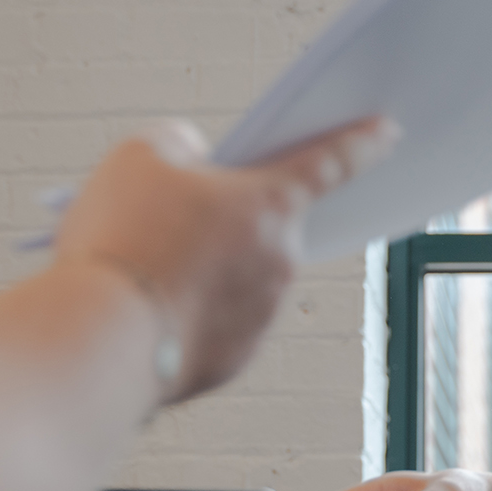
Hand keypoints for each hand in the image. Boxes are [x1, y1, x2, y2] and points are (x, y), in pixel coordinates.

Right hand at [52, 116, 398, 403]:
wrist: (104, 335)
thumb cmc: (123, 237)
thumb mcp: (140, 155)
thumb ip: (180, 144)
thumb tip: (194, 161)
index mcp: (271, 202)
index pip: (331, 161)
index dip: (360, 141)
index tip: (387, 131)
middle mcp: (281, 261)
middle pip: (265, 226)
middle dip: (229, 218)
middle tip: (172, 217)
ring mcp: (263, 315)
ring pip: (241, 277)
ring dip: (208, 268)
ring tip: (147, 265)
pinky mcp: (235, 359)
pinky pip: (219, 323)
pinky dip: (192, 312)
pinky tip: (150, 308)